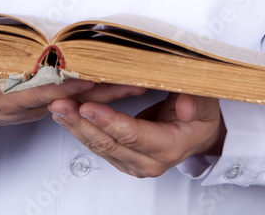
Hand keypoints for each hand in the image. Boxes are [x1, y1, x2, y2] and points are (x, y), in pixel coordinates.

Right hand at [0, 70, 146, 134]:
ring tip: (140, 81)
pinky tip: (124, 83)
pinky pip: (81, 97)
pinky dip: (103, 90)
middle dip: (104, 91)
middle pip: (74, 98)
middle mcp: (34, 105)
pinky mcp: (51, 102)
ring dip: (110, 92)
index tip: (92, 73)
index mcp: (13, 99)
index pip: (46, 91)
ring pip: (82, 99)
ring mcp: (44, 105)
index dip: (68, 84)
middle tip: (134, 79)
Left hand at [48, 91, 225, 177]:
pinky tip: (68, 116)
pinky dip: (82, 130)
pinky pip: (100, 146)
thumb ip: (196, 101)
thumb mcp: (206, 102)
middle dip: (82, 123)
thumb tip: (185, 106)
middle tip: (61, 104)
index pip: (132, 134)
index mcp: (169, 147)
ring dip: (76, 127)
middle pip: (109, 143)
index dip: (108, 120)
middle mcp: (149, 162)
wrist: (200, 133)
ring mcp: (135, 164)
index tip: (87, 106)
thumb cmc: (201, 114)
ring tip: (58, 108)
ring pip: (99, 147)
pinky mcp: (125, 160)